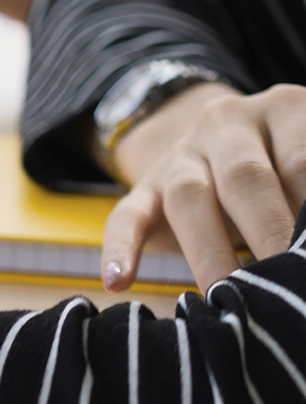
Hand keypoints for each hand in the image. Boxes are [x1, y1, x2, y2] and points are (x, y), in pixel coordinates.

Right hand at [105, 83, 305, 291]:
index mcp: (283, 111)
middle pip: (245, 176)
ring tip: (228, 292)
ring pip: (188, 196)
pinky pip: (126, 217)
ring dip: (210, 251)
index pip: (301, 162)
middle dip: (269, 232)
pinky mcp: (144, 189)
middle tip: (288, 278)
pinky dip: (120, 249)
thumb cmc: (286, 171)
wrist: (218, 145)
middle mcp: (227, 123)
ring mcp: (180, 155)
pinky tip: (117, 280)